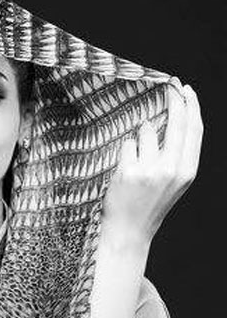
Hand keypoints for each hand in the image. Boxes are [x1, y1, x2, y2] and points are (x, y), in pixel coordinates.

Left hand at [101, 82, 202, 249]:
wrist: (129, 232)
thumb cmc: (148, 205)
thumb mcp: (172, 183)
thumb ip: (175, 156)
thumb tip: (168, 121)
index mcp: (187, 171)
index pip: (194, 130)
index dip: (192, 106)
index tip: (186, 90)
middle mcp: (172, 169)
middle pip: (177, 123)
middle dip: (173, 99)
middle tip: (168, 85)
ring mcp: (150, 170)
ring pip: (146, 131)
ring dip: (140, 136)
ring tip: (135, 160)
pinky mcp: (128, 172)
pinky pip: (127, 144)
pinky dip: (125, 151)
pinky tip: (124, 169)